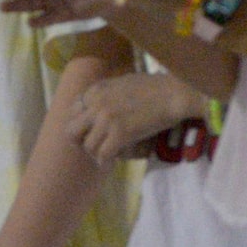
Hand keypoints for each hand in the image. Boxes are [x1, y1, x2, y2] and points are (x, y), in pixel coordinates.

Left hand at [65, 72, 209, 163]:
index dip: (80, 126)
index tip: (89, 133)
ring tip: (105, 157)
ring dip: (96, 154)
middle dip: (80, 142)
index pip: (73, 111)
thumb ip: (106, 94)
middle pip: (72, 131)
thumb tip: (98, 109)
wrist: (174, 93)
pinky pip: (103, 155)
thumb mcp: (122, 83)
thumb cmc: (155, 87)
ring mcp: (106, 119)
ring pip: (88, 146)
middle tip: (93, 148)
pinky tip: (110, 163)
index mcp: (96, 90)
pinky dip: (105, 162)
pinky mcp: (120, 133)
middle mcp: (96, 103)